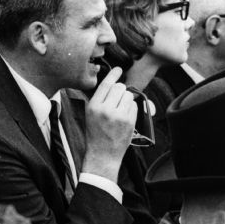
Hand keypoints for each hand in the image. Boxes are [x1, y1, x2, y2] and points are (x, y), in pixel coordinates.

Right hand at [83, 67, 136, 182]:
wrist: (102, 154)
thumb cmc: (96, 133)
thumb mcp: (90, 114)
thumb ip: (100, 99)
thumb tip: (112, 83)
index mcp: (93, 106)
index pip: (105, 84)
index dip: (113, 75)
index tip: (118, 69)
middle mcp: (105, 109)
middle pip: (119, 87)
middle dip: (120, 91)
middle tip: (117, 100)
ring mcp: (119, 115)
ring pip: (128, 95)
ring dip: (126, 100)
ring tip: (120, 110)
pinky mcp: (129, 121)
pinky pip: (134, 105)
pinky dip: (131, 108)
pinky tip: (124, 117)